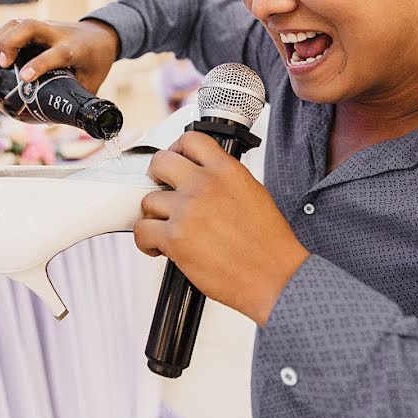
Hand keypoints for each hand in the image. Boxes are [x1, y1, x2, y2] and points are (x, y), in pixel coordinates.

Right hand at [0, 19, 118, 93]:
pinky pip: (13, 25)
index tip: (24, 78)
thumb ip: (74, 101)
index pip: (55, 53)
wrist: (101, 34)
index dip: (39, 64)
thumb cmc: (96, 63)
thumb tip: (53, 124)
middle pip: (30, 27)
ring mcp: (46, 27)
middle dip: (11, 43)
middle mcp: (58, 34)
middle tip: (1, 66)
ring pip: (18, 23)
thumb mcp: (92, 83)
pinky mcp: (36, 27)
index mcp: (75, 49)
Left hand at [135, 131, 309, 324]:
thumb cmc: (269, 245)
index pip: (191, 140)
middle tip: (162, 190)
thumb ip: (224, 180)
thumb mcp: (253, 193)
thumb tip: (201, 177)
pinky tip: (159, 247)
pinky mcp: (175, 238)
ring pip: (148, 200)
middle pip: (160, 162)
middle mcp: (205, 185)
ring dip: (154, 215)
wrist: (275, 277)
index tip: (175, 160)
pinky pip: (142, 230)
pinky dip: (146, 241)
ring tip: (167, 228)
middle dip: (157, 176)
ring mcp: (187, 210)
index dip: (177, 149)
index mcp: (227, 171)